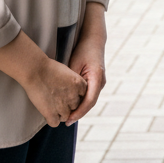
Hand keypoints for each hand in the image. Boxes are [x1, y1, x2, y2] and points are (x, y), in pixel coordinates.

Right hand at [22, 56, 87, 127]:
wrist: (35, 70)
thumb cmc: (49, 68)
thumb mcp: (68, 72)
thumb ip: (73, 84)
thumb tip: (74, 93)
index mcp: (79, 84)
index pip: (83, 97)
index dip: (74, 96)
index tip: (67, 93)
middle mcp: (73, 96)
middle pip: (75, 107)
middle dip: (68, 105)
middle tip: (57, 99)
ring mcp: (63, 106)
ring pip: (66, 117)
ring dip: (60, 113)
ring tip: (52, 106)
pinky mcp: (51, 114)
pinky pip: (55, 123)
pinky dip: (51, 119)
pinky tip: (47, 112)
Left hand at [65, 2, 106, 124]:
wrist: (94, 40)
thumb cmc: (83, 50)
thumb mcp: (74, 63)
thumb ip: (71, 80)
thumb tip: (63, 96)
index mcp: (97, 78)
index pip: (89, 101)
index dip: (79, 112)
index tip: (68, 120)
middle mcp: (101, 82)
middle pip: (90, 103)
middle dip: (78, 113)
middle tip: (66, 122)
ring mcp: (100, 83)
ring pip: (89, 100)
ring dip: (80, 109)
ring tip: (67, 117)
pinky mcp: (96, 82)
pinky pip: (89, 95)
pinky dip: (81, 102)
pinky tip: (71, 106)